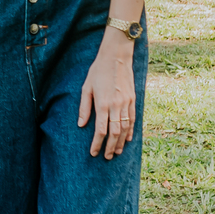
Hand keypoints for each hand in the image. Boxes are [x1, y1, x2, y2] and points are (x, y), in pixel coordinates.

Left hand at [78, 33, 136, 158]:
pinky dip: (131, 131)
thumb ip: (84, 107)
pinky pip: (133, 119)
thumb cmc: (98, 71)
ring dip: (121, 142)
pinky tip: (128, 139)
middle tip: (107, 157)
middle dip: (110, 147)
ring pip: (125, 128)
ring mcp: (126, 103)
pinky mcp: (133, 100)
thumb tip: (81, 125)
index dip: (97, 144)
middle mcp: (116, 105)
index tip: (94, 153)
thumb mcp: (86, 87)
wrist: (116, 57)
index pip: (101, 130)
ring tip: (117, 152)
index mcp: (102, 103)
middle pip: (114, 133)